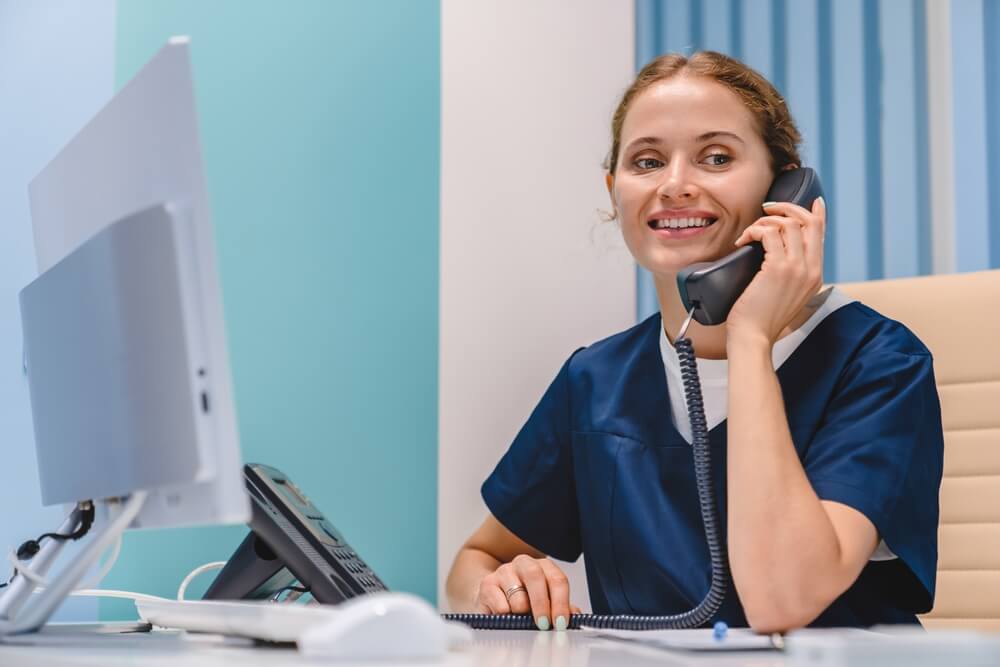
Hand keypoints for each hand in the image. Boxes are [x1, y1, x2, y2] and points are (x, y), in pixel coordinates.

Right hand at [474, 555, 580, 629]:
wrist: (492, 597)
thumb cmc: (523, 600)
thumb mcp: (545, 602)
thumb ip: (561, 607)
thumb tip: (575, 615)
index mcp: (542, 566)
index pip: (557, 579)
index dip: (561, 603)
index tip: (561, 623)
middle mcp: (523, 563)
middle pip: (535, 577)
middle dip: (542, 604)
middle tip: (544, 624)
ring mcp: (504, 571)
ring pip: (517, 596)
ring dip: (522, 614)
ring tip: (521, 619)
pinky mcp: (487, 584)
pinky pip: (501, 606)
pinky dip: (507, 617)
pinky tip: (506, 616)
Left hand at [727, 196, 825, 347]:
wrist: (753, 336)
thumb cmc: (760, 317)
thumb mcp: (785, 294)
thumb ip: (790, 273)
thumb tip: (777, 249)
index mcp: (815, 275)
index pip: (821, 235)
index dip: (817, 214)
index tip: (813, 201)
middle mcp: (811, 269)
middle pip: (809, 222)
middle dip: (788, 208)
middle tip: (767, 209)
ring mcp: (797, 268)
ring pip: (788, 224)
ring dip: (764, 221)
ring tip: (750, 233)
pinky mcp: (778, 268)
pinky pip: (769, 233)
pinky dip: (754, 231)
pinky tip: (743, 240)